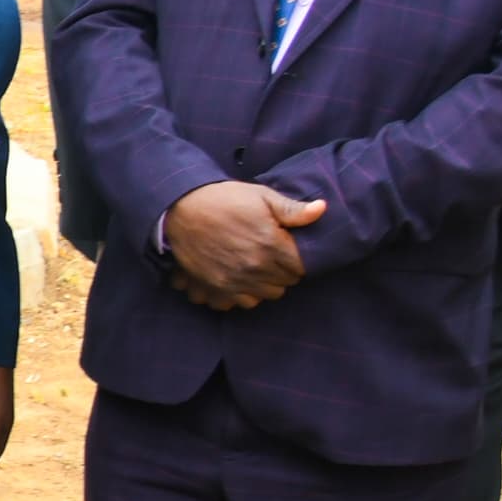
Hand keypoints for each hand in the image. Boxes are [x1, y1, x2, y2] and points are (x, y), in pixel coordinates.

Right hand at [163, 181, 323, 307]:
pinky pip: (236, 303)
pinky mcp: (214, 287)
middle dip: (282, 272)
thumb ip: (293, 209)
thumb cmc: (222, 199)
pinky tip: (236, 279)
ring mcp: (234, 280)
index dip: (297, 258)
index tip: (286, 248)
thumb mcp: (261, 196)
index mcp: (272, 245)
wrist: (179, 207)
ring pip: (264, 295)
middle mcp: (255, 267)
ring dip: (263, 284)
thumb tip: (322, 209)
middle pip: (284, 284)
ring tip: (255, 268)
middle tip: (271, 256)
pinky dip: (239, 295)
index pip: (301, 268)